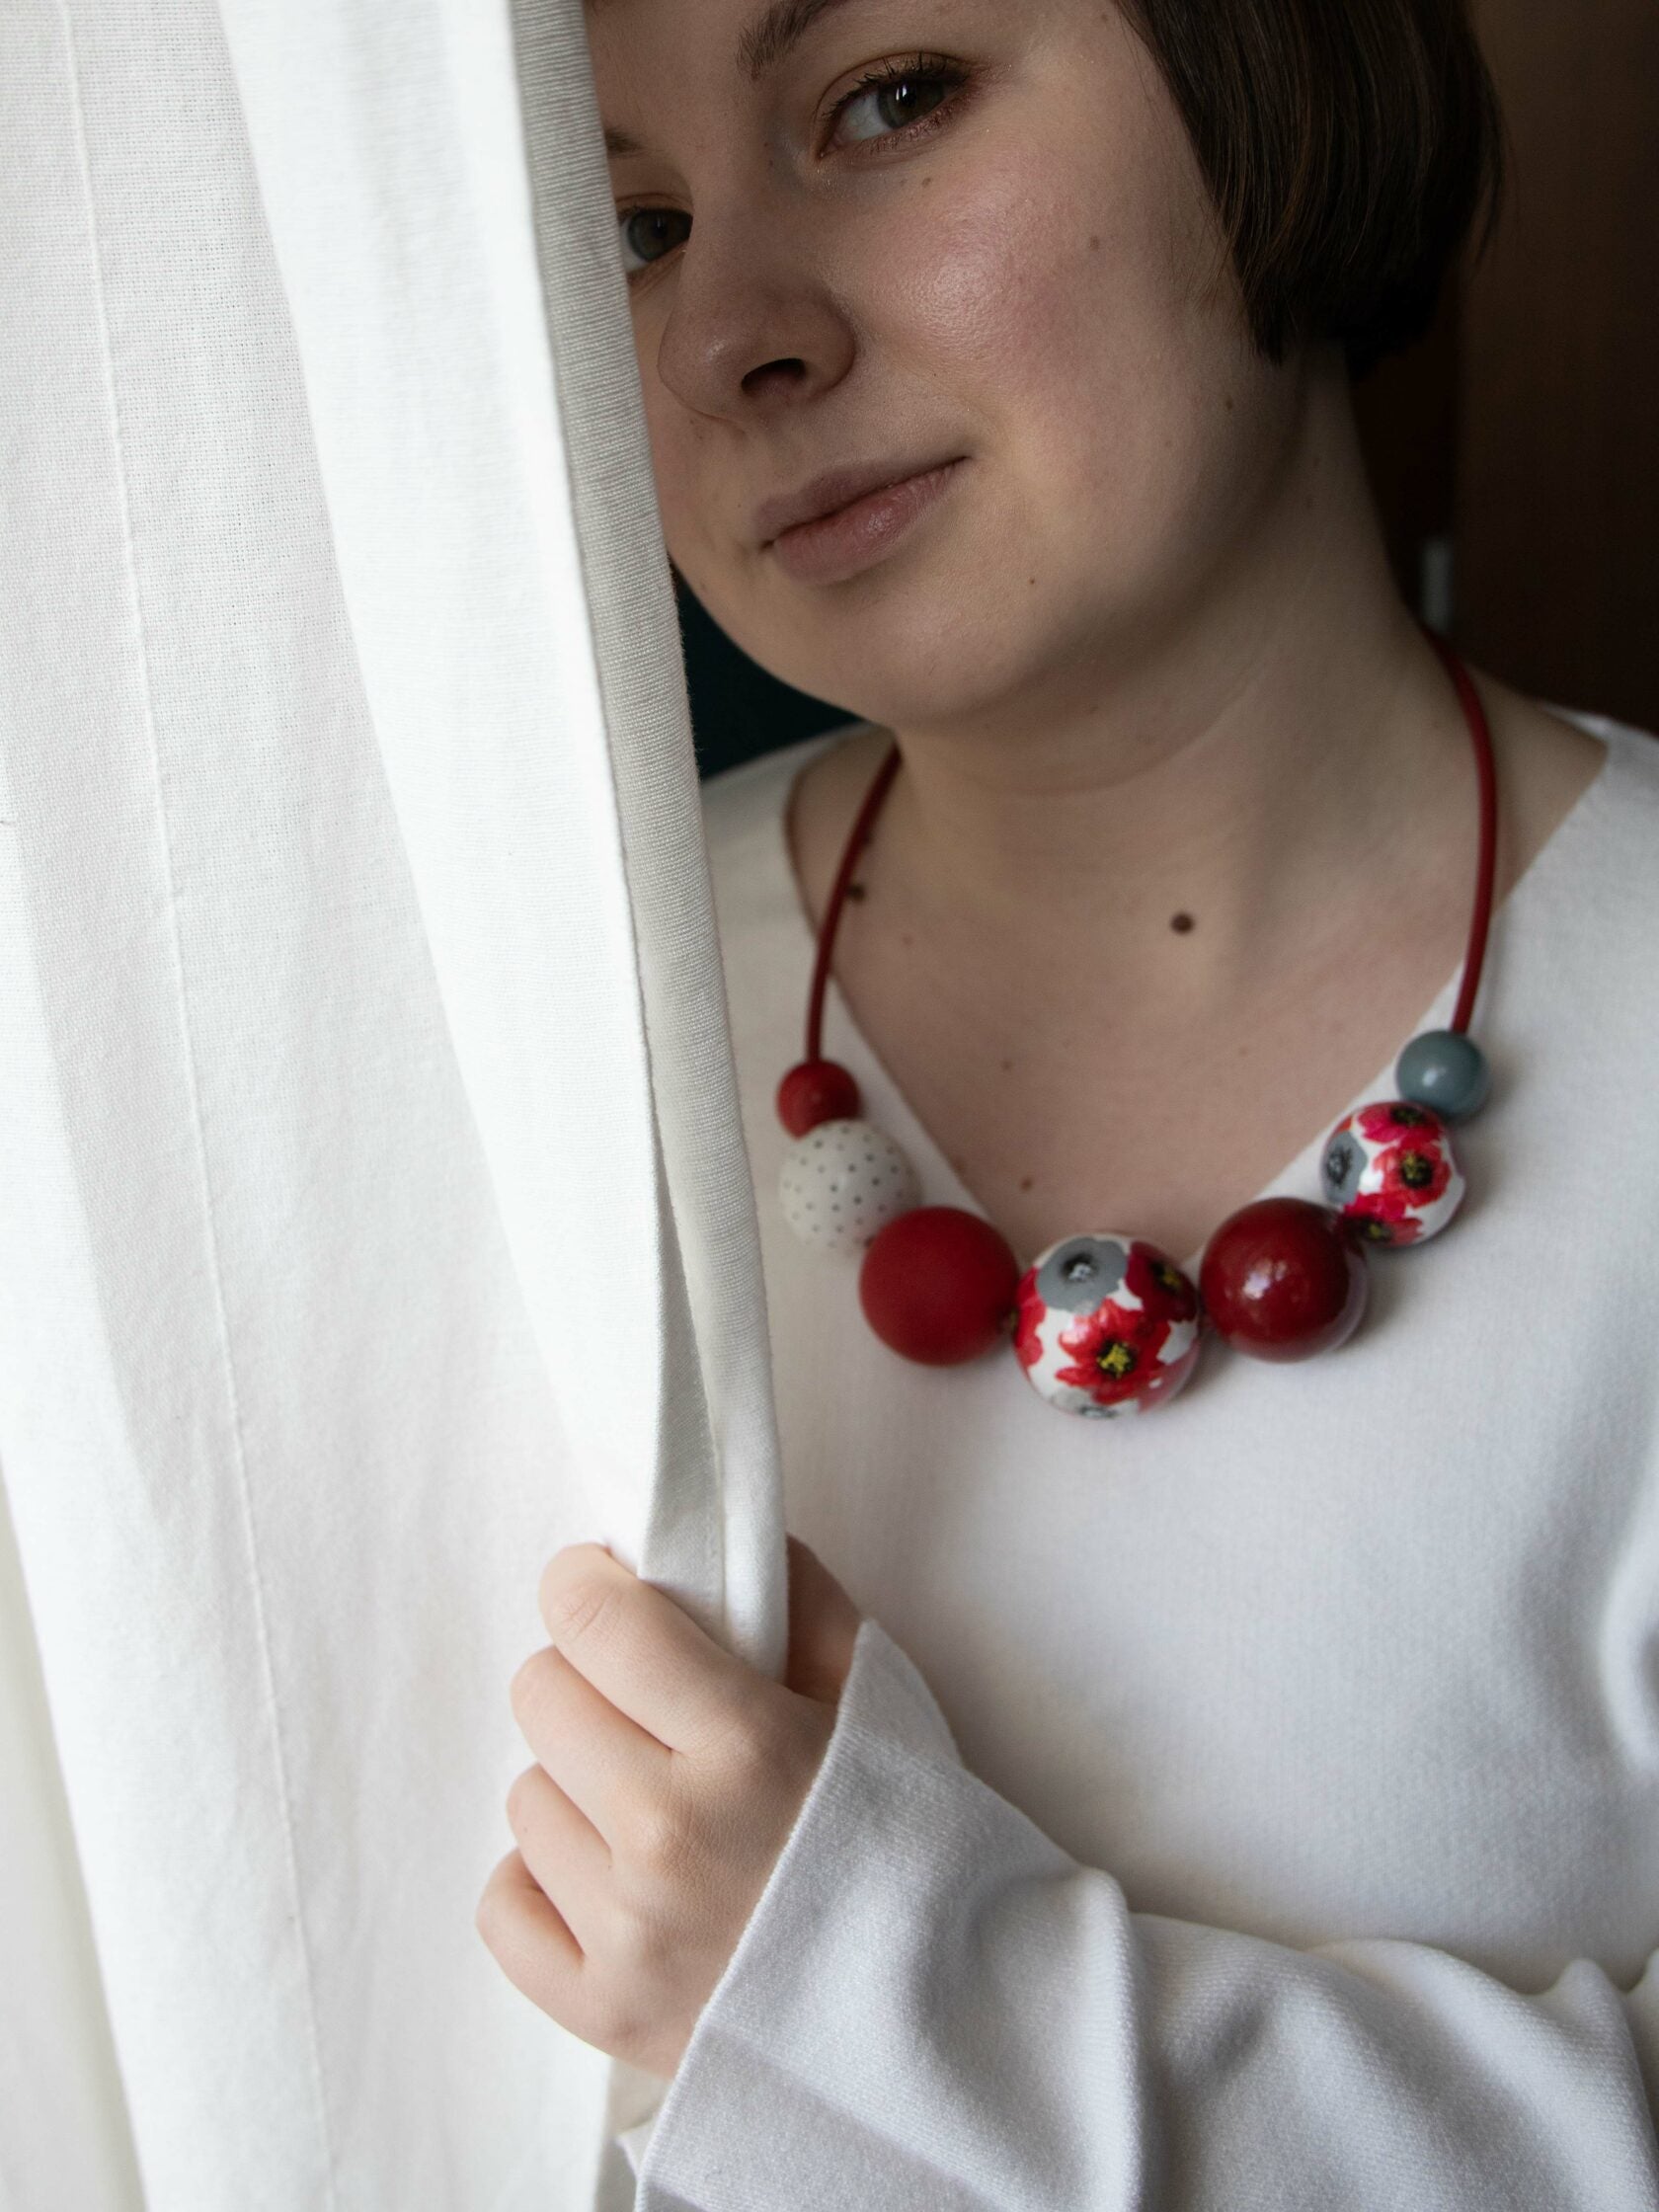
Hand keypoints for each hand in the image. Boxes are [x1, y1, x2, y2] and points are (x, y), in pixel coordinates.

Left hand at [476, 1531, 862, 2080]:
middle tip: (643, 1703)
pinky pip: (504, 1906)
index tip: (606, 1588)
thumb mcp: (880, 1698)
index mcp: (743, 1744)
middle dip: (586, 1678)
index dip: (587, 1585)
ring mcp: (628, 1932)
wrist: (951, 2014)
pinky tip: (608, 1874)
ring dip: (577, 1783)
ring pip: (525, 1794)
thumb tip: (719, 1540)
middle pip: (542, 1696)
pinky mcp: (602, 2011)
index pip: (594, 1622)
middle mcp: (668, 1835)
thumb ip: (801, 1601)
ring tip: (651, 1802)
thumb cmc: (917, 1841)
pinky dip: (543, 1880)